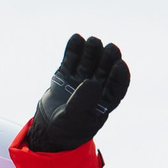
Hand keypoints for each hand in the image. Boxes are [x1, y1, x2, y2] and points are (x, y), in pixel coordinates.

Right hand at [25, 36, 129, 154]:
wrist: (47, 128)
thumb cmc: (67, 128)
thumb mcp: (75, 118)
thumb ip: (84, 101)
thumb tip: (93, 81)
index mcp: (105, 101)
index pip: (118, 85)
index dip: (120, 75)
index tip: (119, 64)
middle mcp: (96, 88)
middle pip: (105, 69)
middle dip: (107, 58)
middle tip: (108, 48)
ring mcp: (80, 79)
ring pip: (89, 62)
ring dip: (92, 51)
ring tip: (92, 41)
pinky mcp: (66, 75)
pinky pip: (71, 60)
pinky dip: (73, 49)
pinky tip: (76, 38)